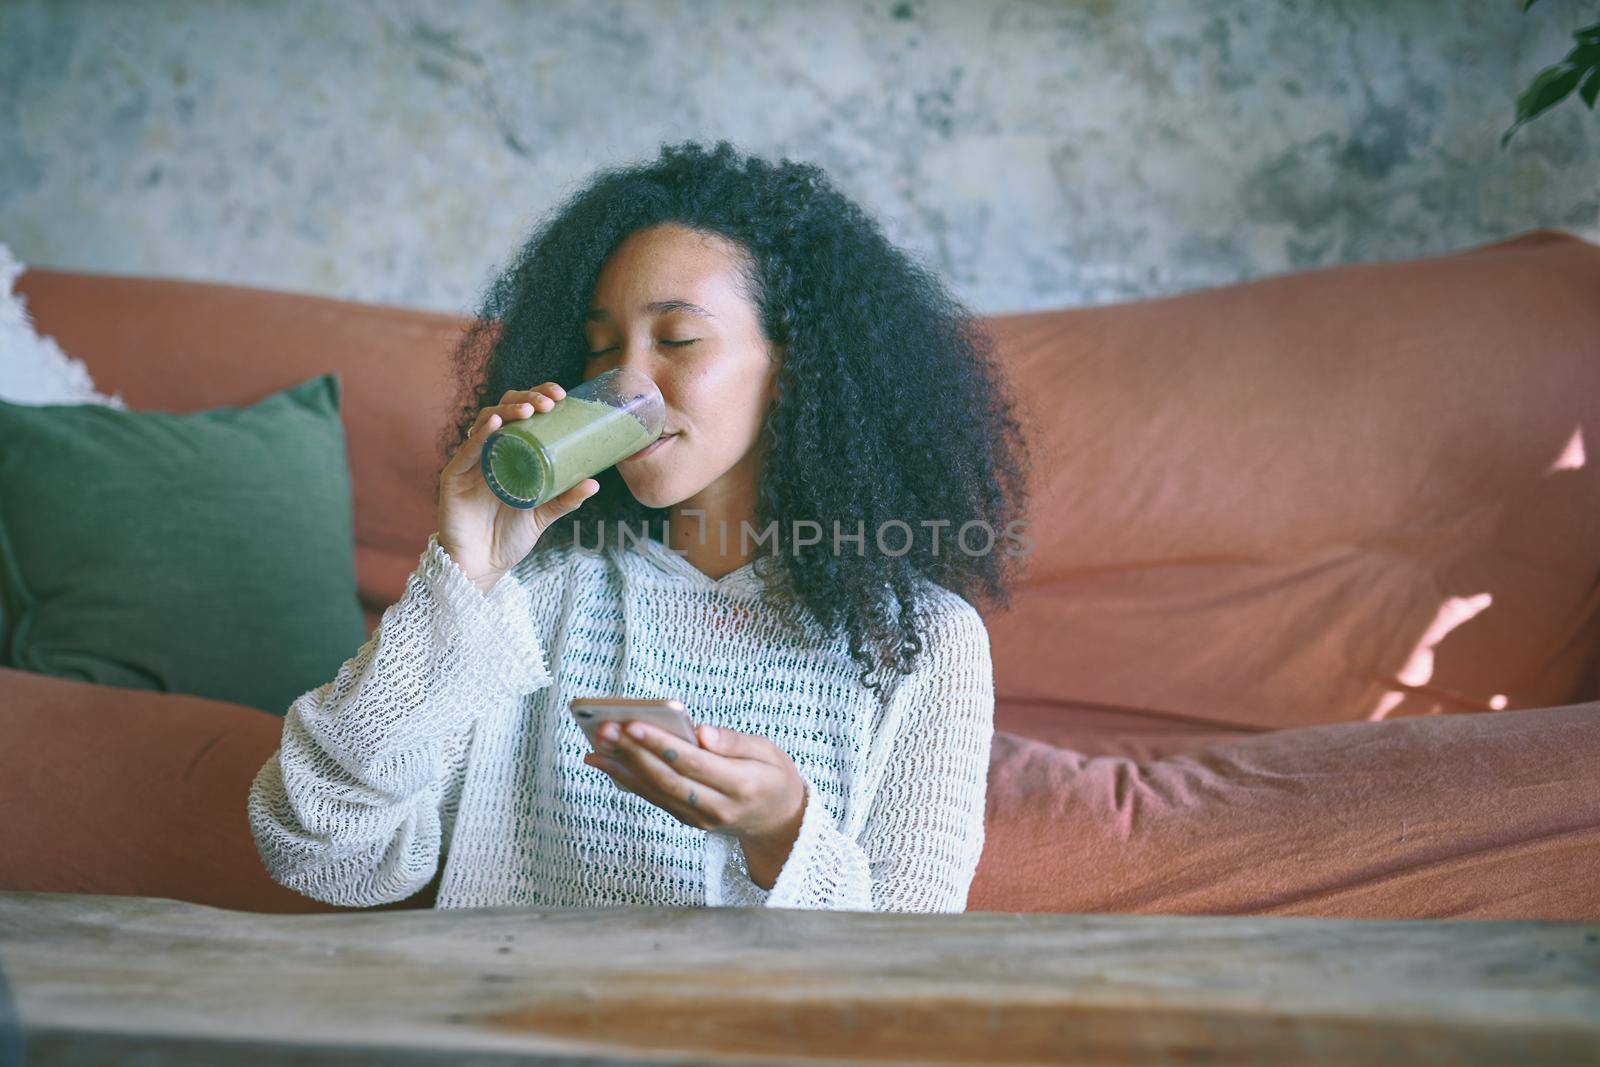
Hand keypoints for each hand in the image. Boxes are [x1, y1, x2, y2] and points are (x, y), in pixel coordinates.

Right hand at [436, 382, 599, 590]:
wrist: (483, 565)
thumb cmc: (510, 536)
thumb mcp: (543, 514)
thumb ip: (565, 499)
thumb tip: (594, 483)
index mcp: (511, 452)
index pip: (522, 414)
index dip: (538, 397)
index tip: (561, 396)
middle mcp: (490, 450)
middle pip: (504, 409)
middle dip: (527, 398)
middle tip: (550, 402)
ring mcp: (471, 460)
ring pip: (486, 421)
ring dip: (508, 409)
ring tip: (529, 409)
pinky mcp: (454, 474)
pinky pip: (468, 449)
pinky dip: (482, 433)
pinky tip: (497, 425)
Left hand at [584, 721, 806, 855]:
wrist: (776, 821)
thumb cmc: (772, 776)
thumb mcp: (769, 751)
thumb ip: (735, 741)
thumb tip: (701, 732)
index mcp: (742, 786)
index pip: (693, 764)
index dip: (661, 744)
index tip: (634, 723)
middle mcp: (716, 808)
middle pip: (667, 779)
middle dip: (633, 753)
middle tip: (606, 728)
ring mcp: (698, 818)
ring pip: (654, 791)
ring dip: (621, 767)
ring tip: (596, 743)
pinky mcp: (685, 818)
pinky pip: (652, 798)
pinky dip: (625, 779)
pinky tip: (604, 761)